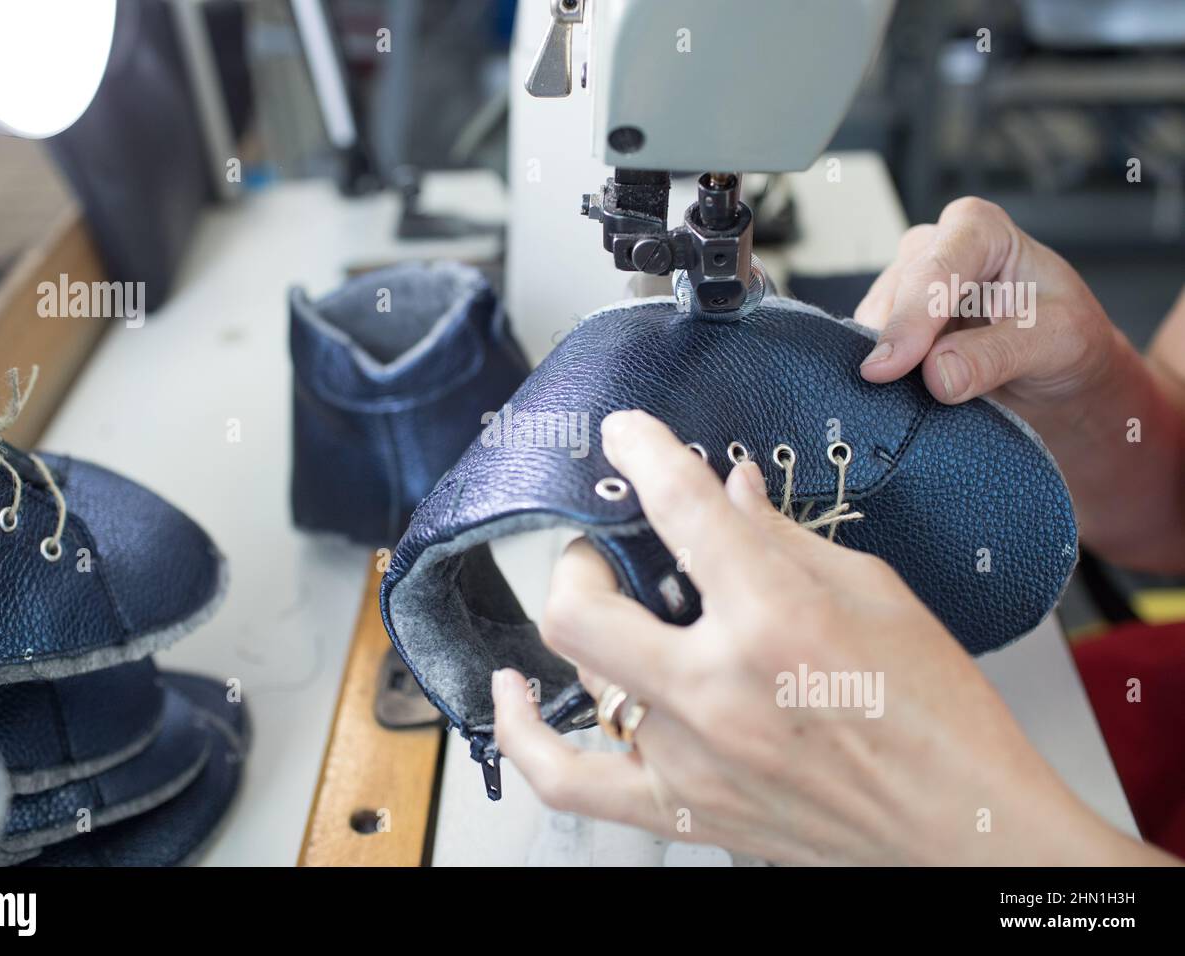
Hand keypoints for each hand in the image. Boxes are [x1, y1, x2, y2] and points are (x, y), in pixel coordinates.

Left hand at [491, 410, 1164, 864]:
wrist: (962, 830)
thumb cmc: (939, 717)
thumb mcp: (877, 594)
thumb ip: (784, 537)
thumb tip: (728, 489)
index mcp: (778, 617)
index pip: (679, 506)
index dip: (642, 449)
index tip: (627, 433)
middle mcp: (720, 690)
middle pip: (580, 604)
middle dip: (585, 558)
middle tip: (612, 549)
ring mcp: (692, 757)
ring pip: (579, 675)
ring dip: (583, 627)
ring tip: (608, 609)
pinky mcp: (684, 809)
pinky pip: (568, 779)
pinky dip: (526, 733)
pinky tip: (514, 693)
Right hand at [855, 197, 1120, 411]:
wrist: (1058, 374)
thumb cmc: (1065, 340)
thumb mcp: (1054, 343)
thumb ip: (995, 356)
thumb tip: (937, 375)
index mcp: (981, 230)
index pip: (936, 269)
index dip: (911, 319)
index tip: (889, 368)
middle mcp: (937, 247)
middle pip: (897, 293)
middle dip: (894, 342)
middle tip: (892, 388)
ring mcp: (909, 284)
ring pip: (874, 321)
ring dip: (889, 360)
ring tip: (918, 392)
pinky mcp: (892, 320)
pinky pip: (868, 345)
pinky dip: (884, 372)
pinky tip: (906, 389)